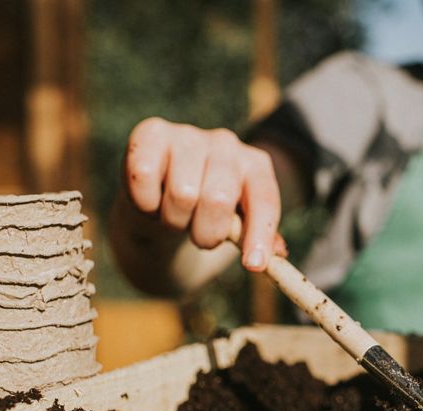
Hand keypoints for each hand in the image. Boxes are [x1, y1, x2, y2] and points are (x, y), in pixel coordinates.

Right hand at [124, 117, 286, 271]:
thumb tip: (277, 254)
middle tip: (199, 238)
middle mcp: (226, 143)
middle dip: (207, 233)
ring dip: (173, 220)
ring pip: (182, 193)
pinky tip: (150, 200)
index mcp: (255, 165)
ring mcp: (188, 135)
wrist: (159, 199)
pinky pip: (145, 176)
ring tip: (173, 216)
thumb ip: (255, 237)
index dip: (258, 234)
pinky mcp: (151, 133)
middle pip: (218, 199)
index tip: (253, 265)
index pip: (264, 200)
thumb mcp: (234, 226)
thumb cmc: (202, 215)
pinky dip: (145, 202)